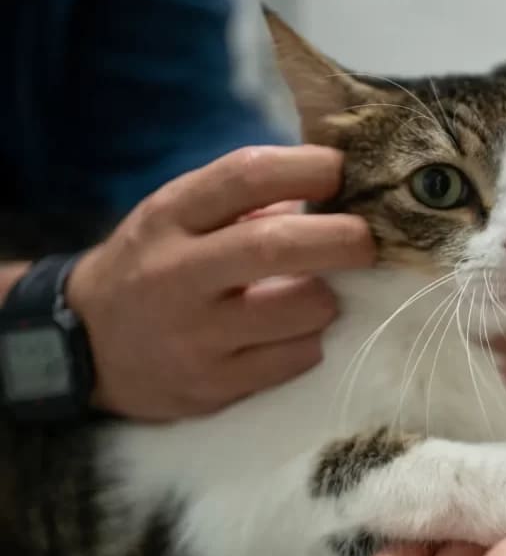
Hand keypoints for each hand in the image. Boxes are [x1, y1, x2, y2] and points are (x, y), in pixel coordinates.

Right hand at [67, 146, 374, 420]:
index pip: (245, 177)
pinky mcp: (213, 386)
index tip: (339, 172)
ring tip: (320, 294)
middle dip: (341, 239)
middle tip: (368, 241)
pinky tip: (297, 333)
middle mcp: (176, 274)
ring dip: (329, 298)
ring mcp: (195, 336)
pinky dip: (311, 341)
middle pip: (275, 246)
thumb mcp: (177, 218)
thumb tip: (329, 189)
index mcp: (169, 218)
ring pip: (298, 310)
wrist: (86, 346)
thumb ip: (242, 202)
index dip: (306, 169)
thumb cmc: (153, 266)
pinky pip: (294, 359)